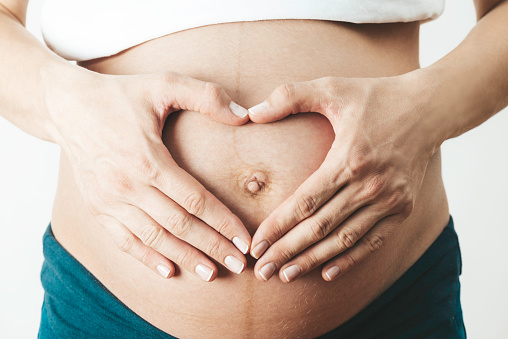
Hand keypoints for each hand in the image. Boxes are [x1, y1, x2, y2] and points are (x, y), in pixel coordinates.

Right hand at [45, 70, 251, 280]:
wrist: (66, 107)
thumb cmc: (119, 95)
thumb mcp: (163, 84)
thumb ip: (206, 96)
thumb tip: (244, 115)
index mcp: (148, 159)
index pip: (196, 201)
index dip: (223, 223)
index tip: (244, 240)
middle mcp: (128, 186)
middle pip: (179, 225)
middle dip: (212, 246)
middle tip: (238, 263)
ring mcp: (109, 200)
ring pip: (154, 238)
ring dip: (185, 257)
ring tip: (211, 272)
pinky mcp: (96, 208)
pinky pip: (123, 241)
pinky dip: (146, 258)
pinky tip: (168, 271)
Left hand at [247, 75, 439, 281]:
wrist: (429, 109)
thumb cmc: (376, 97)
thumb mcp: (332, 87)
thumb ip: (290, 97)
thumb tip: (251, 114)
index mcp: (348, 159)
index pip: (305, 202)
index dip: (278, 227)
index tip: (255, 245)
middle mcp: (370, 185)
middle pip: (320, 227)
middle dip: (287, 251)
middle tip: (261, 270)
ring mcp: (389, 200)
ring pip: (344, 240)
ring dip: (313, 260)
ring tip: (285, 275)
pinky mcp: (403, 208)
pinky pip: (372, 241)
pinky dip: (350, 259)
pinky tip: (327, 273)